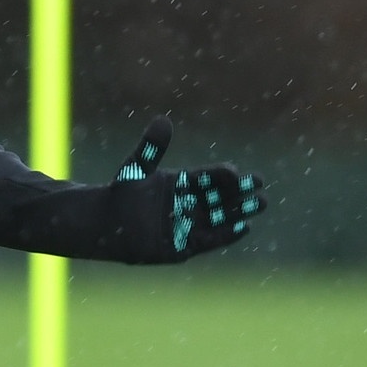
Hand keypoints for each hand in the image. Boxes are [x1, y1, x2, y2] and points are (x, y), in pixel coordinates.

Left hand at [109, 116, 266, 261]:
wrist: (105, 225)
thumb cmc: (121, 196)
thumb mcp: (136, 169)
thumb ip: (151, 147)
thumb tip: (163, 120)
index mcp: (180, 184)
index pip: (209, 177)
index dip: (225, 176)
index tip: (238, 173)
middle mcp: (188, 204)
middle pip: (220, 197)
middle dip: (240, 193)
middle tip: (261, 188)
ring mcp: (187, 225)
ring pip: (220, 217)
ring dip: (240, 212)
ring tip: (261, 204)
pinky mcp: (183, 246)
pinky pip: (210, 240)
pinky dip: (226, 235)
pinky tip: (244, 228)